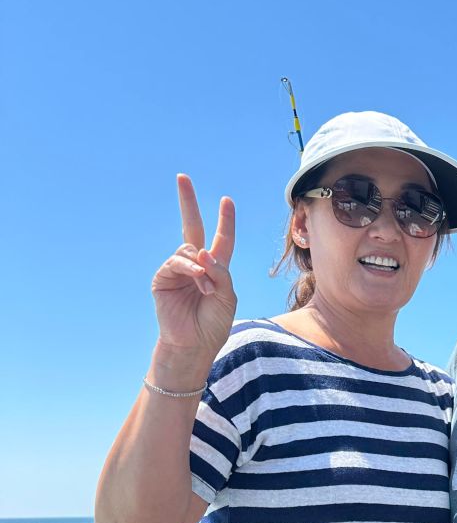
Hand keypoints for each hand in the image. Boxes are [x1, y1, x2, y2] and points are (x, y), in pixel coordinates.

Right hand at [150, 176, 236, 362]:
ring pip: (190, 250)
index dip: (225, 221)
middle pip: (192, 226)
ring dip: (202, 268)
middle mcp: (195, 264)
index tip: (227, 200)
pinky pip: (177, 262)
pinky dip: (190, 269)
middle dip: (187, 202)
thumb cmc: (213, 324)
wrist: (194, 345)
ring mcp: (177, 270)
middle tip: (182, 177)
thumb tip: (203, 251)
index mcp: (215, 268)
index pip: (221, 239)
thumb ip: (221, 272)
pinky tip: (197, 280)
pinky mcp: (163, 278)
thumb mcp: (227, 297)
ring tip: (207, 289)